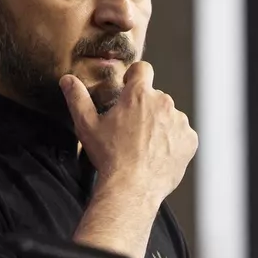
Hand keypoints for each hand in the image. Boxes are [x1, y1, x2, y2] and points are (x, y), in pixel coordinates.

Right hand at [61, 62, 197, 203]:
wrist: (132, 188)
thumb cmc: (109, 157)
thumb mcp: (87, 126)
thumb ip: (77, 98)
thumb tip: (67, 80)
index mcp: (138, 94)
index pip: (142, 69)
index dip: (134, 77)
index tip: (129, 89)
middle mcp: (163, 102)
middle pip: (155, 96)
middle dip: (145, 108)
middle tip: (131, 130)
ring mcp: (179, 121)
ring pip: (169, 116)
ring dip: (160, 125)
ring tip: (144, 146)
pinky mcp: (190, 140)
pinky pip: (182, 134)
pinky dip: (173, 142)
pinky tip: (157, 155)